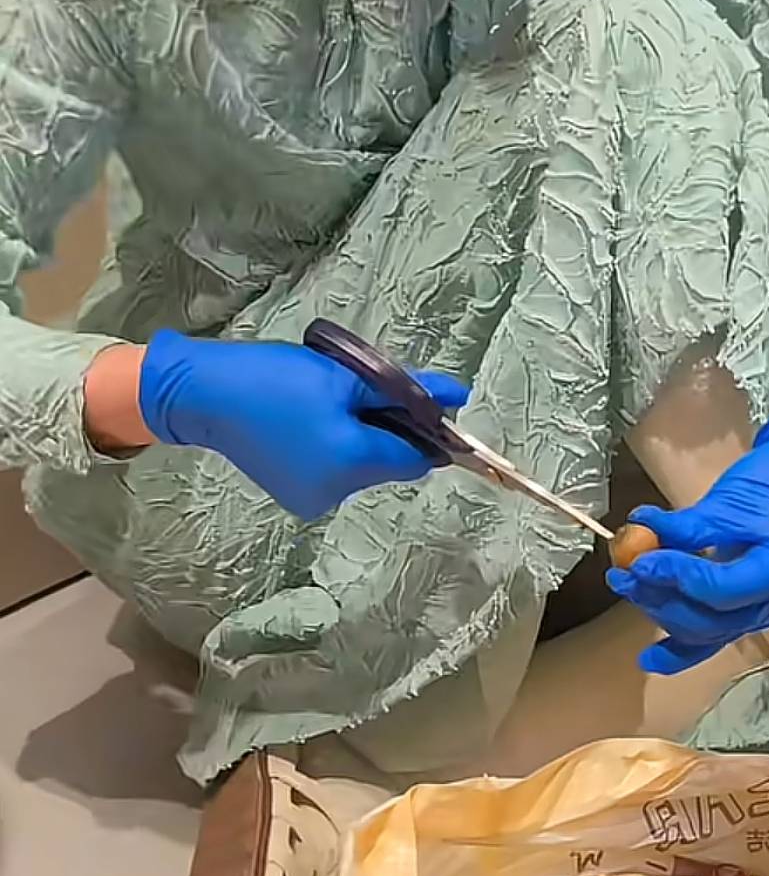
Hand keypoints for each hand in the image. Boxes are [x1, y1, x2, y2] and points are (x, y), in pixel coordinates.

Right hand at [138, 329, 468, 520]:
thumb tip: (457, 396)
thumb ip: (404, 391)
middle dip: (388, 429)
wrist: (204, 394)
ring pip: (361, 468)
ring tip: (330, 401)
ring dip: (361, 438)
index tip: (427, 401)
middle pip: (388, 464)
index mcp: (352, 464)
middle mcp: (337, 493)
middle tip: (363, 388)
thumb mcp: (345, 377)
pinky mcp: (294, 495)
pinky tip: (311, 420)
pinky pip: (335, 472)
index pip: (415, 458)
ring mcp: (313, 499)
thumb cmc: (275, 378)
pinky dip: (336, 449)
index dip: (429, 431)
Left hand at [607, 400, 768, 675]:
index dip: (675, 578)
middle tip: (622, 575)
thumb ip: (686, 527)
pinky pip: (720, 630)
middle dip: (662, 600)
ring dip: (665, 612)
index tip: (637, 562)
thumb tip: (636, 536)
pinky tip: (652, 659)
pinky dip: (685, 643)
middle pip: (712, 620)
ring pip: (711, 630)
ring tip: (627, 587)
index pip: (722, 589)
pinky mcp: (760, 609)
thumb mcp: (728, 497)